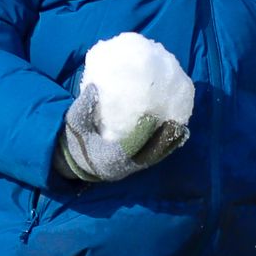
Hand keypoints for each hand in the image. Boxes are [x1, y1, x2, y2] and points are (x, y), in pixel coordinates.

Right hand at [56, 82, 187, 182]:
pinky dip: (167, 147)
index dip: (142, 133)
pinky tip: (177, 134)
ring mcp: (132, 168)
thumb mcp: (74, 124)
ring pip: (156, 157)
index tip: (152, 116)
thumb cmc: (75, 140)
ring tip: (182, 127)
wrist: (77, 162)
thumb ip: (82, 107)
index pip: (130, 146)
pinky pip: (155, 157)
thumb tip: (93, 87)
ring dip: (170, 144)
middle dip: (164, 140)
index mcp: (108, 158)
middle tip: (176, 121)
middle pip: (150, 154)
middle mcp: (124, 167)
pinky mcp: (137, 165)